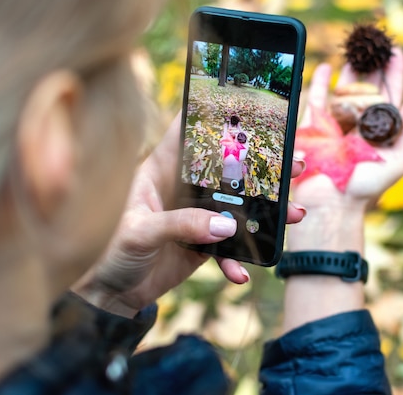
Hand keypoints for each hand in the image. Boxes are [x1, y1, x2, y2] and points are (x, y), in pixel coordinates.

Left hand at [73, 115, 306, 317]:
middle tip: (295, 164)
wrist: (107, 294)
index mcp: (161, 170)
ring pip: (239, 207)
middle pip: (229, 169)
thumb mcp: (139, 232)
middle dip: (264, 166)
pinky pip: (229, 249)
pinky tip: (241, 274)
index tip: (252, 108)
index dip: (218, 116)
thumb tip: (227, 225)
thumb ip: (181, 225)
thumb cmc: (108, 251)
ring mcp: (197, 217)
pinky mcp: (202, 245)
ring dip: (268, 212)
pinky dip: (239, 261)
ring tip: (296, 213)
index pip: (190, 132)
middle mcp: (183, 188)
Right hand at [281, 47, 402, 331]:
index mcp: (379, 131)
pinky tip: (326, 65)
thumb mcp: (399, 161)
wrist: (332, 203)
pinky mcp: (314, 126)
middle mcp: (358, 124)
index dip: (394, 74)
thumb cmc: (366, 187)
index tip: (396, 52)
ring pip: (343, 88)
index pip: (389, 96)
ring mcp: (335, 124)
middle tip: (376, 44)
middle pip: (367, 87)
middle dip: (372, 66)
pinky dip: (319, 81)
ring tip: (356, 49)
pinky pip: (316, 98)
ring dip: (350, 68)